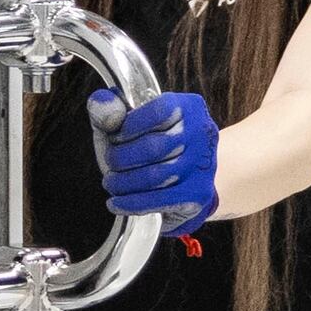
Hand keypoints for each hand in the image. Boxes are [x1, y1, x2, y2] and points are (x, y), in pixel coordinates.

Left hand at [88, 87, 220, 228]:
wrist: (179, 178)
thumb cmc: (147, 144)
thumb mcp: (123, 121)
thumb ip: (107, 108)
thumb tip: (106, 109)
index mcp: (188, 107)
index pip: (158, 112)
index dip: (128, 127)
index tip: (114, 138)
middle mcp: (202, 133)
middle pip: (154, 147)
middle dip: (121, 158)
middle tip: (110, 164)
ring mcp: (204, 165)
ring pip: (156, 176)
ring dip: (124, 183)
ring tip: (111, 183)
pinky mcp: (198, 195)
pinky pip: (161, 200)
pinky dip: (132, 203)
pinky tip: (116, 203)